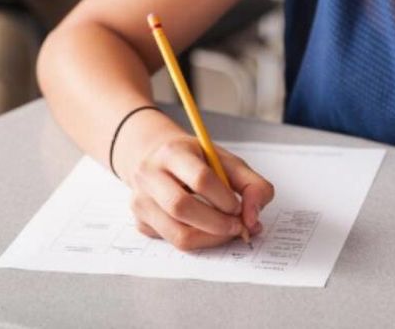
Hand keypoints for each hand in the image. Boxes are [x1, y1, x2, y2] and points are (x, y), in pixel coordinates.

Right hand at [125, 133, 274, 250]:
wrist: (155, 158)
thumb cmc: (194, 160)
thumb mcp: (225, 161)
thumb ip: (251, 184)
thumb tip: (253, 218)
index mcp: (172, 152)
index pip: (200, 179)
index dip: (224, 198)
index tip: (239, 207)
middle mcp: (149, 175)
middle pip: (182, 207)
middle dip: (218, 224)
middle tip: (238, 227)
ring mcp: (141, 201)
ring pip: (177, 234)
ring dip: (210, 239)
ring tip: (227, 231)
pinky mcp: (141, 223)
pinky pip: (173, 242)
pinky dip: (198, 242)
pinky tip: (208, 231)